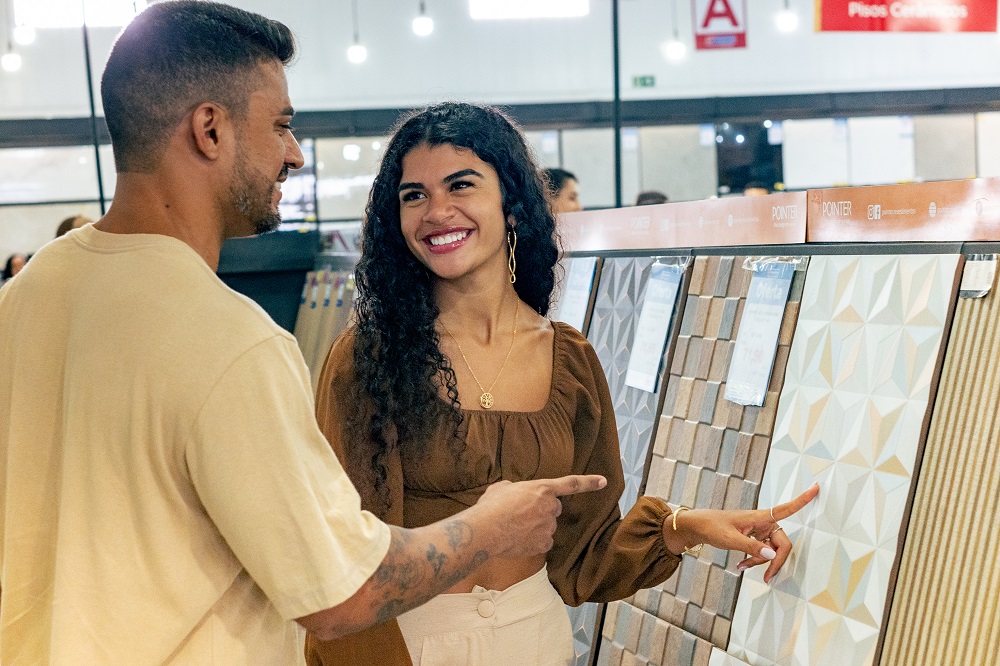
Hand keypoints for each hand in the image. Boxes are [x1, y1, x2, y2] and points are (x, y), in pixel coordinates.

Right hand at [475, 475, 606, 557]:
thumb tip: (515, 493)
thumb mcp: (503, 488)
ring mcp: (548, 527)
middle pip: (553, 509)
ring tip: (514, 527)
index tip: (604, 482)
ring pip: (547, 526)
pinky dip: (533, 541)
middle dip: (542, 511)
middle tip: (520, 513)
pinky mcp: (544, 544)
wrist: (486, 531)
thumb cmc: (491, 506)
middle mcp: (550, 507)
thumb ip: (517, 489)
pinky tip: (518, 539)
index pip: (571, 484)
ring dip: (535, 526)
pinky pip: (543, 541)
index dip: (589, 483)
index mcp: (542, 489)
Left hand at [665, 483, 818, 582]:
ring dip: (761, 561)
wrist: (697, 527)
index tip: (816, 487)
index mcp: (760, 517)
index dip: (803, 499)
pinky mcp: (753, 536)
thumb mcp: (730, 539)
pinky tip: (741, 566)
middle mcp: (763, 522)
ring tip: (742, 567)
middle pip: (782, 543)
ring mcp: (758, 530)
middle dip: (775, 560)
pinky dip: (754, 560)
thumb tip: (772, 554)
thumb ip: (752, 547)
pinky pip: (762, 551)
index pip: (786, 508)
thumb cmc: (712, 527)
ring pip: (771, 550)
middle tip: (767, 576)